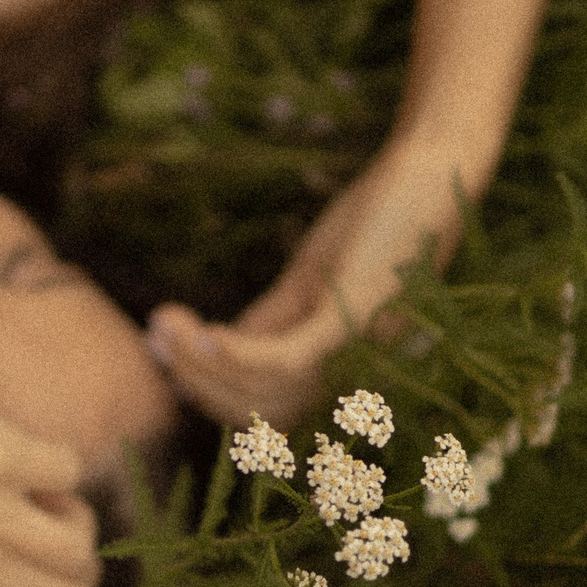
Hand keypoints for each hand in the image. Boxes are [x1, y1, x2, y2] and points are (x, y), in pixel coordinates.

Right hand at [147, 132, 476, 427]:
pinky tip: (199, 332)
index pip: (266, 414)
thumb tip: (204, 349)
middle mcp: (354, 380)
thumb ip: (267, 323)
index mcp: (341, 378)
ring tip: (162, 327)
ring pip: (267, 393)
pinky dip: (237, 355)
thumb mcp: (309, 285)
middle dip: (197, 381)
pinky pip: (288, 360)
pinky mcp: (357, 318)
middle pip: (261, 413)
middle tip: (152, 335)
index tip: (162, 351)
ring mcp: (359, 353)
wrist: (433, 171)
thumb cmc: (377, 228)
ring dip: (203, 364)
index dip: (208, 394)